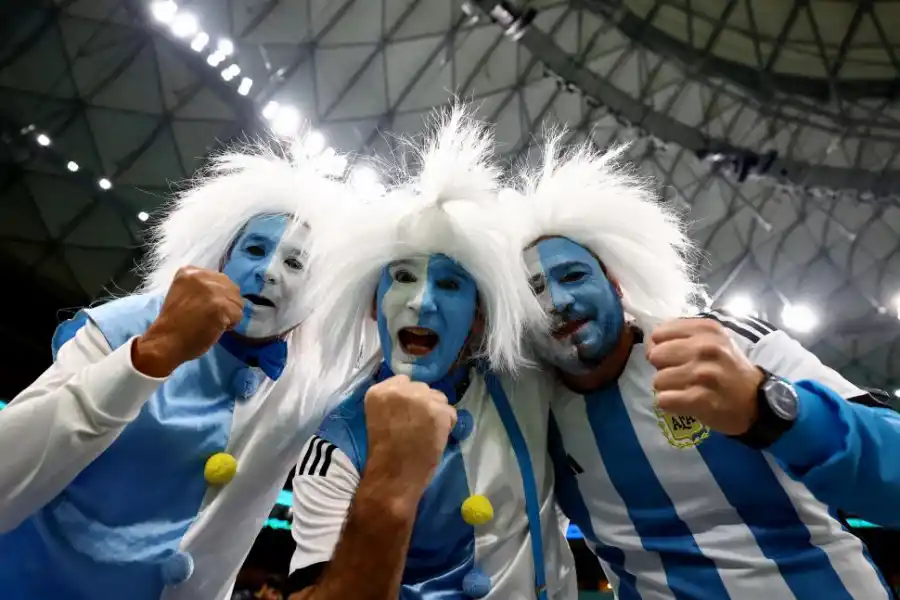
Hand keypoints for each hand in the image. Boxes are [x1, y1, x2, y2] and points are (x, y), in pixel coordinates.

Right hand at [132, 266, 243, 376]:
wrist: (166, 341)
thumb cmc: (175, 323)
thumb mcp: (184, 293)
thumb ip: (202, 288)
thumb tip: (226, 291)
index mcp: (189, 271)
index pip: (220, 280)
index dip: (217, 297)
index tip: (203, 308)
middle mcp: (200, 276)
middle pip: (231, 288)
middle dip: (226, 304)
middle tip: (211, 317)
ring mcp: (211, 290)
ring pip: (237, 301)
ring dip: (229, 315)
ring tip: (212, 322)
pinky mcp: (220, 305)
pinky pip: (238, 314)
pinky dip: (231, 324)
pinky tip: (216, 328)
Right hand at [364, 375, 457, 493]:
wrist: (392, 476)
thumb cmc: (383, 453)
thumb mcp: (380, 417)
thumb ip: (395, 402)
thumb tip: (416, 397)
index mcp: (379, 391)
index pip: (404, 381)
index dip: (409, 399)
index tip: (406, 415)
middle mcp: (400, 389)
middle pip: (423, 388)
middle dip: (423, 404)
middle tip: (418, 426)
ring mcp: (421, 399)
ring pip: (439, 397)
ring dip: (437, 412)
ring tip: (427, 433)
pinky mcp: (439, 411)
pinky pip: (451, 413)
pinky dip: (447, 425)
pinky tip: (435, 438)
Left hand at [647, 318, 764, 435]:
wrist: (756, 402)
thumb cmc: (728, 369)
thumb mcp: (713, 340)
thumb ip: (682, 335)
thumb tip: (650, 344)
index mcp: (707, 330)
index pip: (659, 334)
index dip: (660, 347)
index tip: (671, 357)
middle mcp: (706, 348)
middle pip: (655, 356)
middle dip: (663, 367)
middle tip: (680, 375)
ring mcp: (703, 374)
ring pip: (658, 380)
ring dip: (668, 388)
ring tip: (686, 389)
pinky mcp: (700, 399)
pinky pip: (664, 400)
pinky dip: (670, 404)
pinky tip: (684, 402)